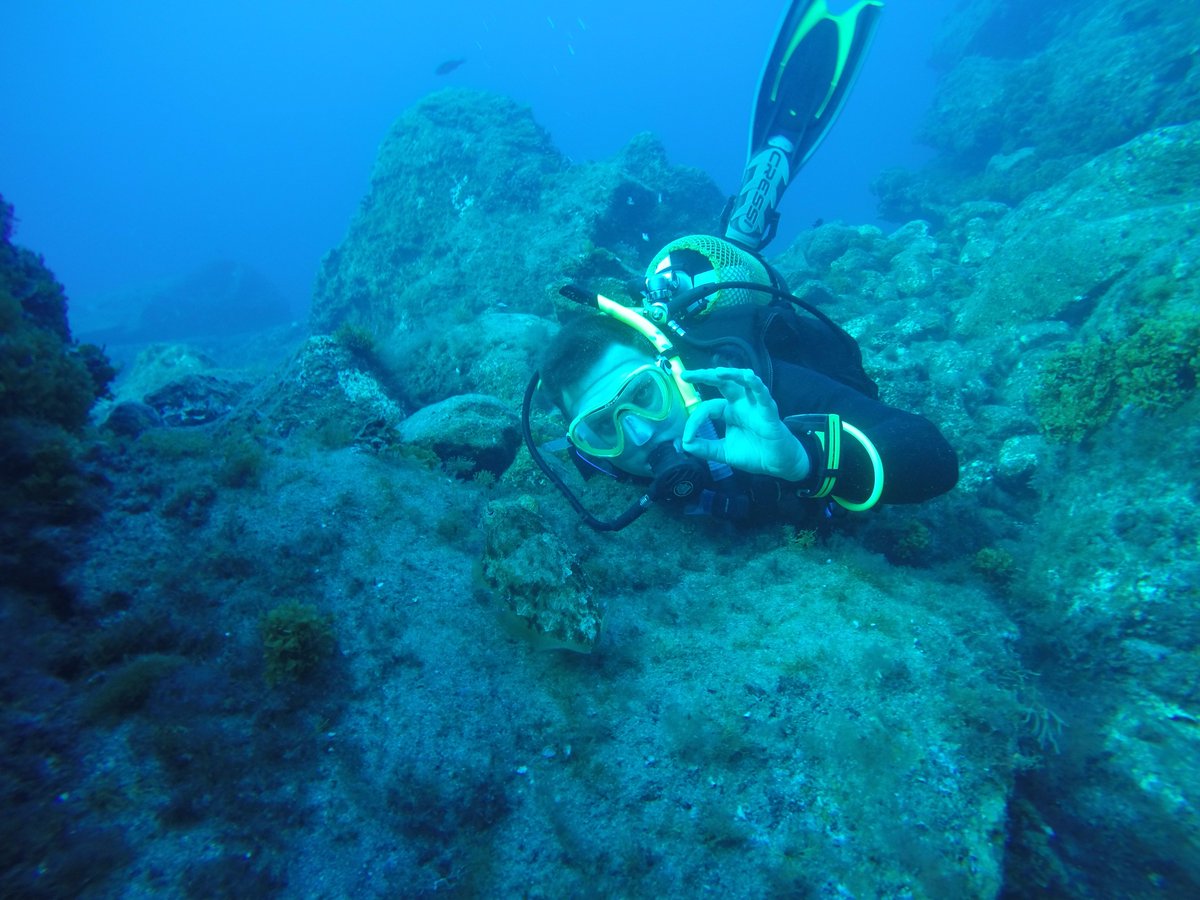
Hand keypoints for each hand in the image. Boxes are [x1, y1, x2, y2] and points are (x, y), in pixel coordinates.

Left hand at [680, 367, 809, 480]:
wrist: (777, 464)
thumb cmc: (754, 453)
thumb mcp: (724, 453)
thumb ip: (706, 448)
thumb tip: (685, 444)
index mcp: (729, 412)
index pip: (707, 408)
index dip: (695, 420)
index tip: (687, 437)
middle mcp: (740, 404)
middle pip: (722, 383)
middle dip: (704, 376)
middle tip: (686, 375)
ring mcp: (755, 405)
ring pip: (743, 383)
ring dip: (731, 374)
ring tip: (717, 372)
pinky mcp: (769, 411)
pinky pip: (763, 395)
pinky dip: (756, 385)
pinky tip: (748, 377)